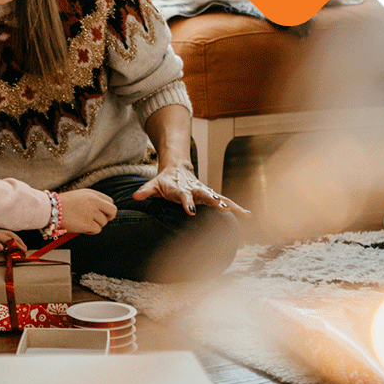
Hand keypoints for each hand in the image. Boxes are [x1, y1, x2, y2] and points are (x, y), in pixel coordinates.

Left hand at [0, 227, 28, 256]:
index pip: (7, 238)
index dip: (16, 245)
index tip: (23, 252)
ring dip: (13, 242)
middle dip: (18, 241)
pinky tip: (5, 250)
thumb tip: (2, 246)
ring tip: (18, 249)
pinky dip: (5, 245)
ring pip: (4, 238)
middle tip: (25, 250)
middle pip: (8, 235)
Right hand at [57, 189, 116, 234]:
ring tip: (84, 223)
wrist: (50, 209)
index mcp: (92, 194)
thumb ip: (91, 200)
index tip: (102, 213)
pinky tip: (82, 227)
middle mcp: (94, 202)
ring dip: (95, 225)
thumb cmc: (61, 203)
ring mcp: (92, 213)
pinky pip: (97, 230)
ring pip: (103, 223)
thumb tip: (101, 209)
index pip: (110, 201)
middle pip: (112, 211)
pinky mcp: (88, 224)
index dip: (107, 209)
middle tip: (100, 220)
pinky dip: (90, 231)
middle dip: (108, 217)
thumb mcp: (79, 195)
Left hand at [133, 165, 250, 216]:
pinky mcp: (210, 195)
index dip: (186, 202)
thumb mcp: (153, 185)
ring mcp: (204, 191)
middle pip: (204, 194)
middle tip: (220, 206)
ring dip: (228, 204)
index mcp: (180, 188)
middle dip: (212, 200)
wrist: (176, 168)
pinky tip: (248, 215)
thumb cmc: (164, 181)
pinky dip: (236, 207)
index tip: (190, 210)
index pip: (183, 195)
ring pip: (218, 197)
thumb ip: (145, 190)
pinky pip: (225, 201)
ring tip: (241, 213)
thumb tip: (135, 196)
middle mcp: (194, 189)